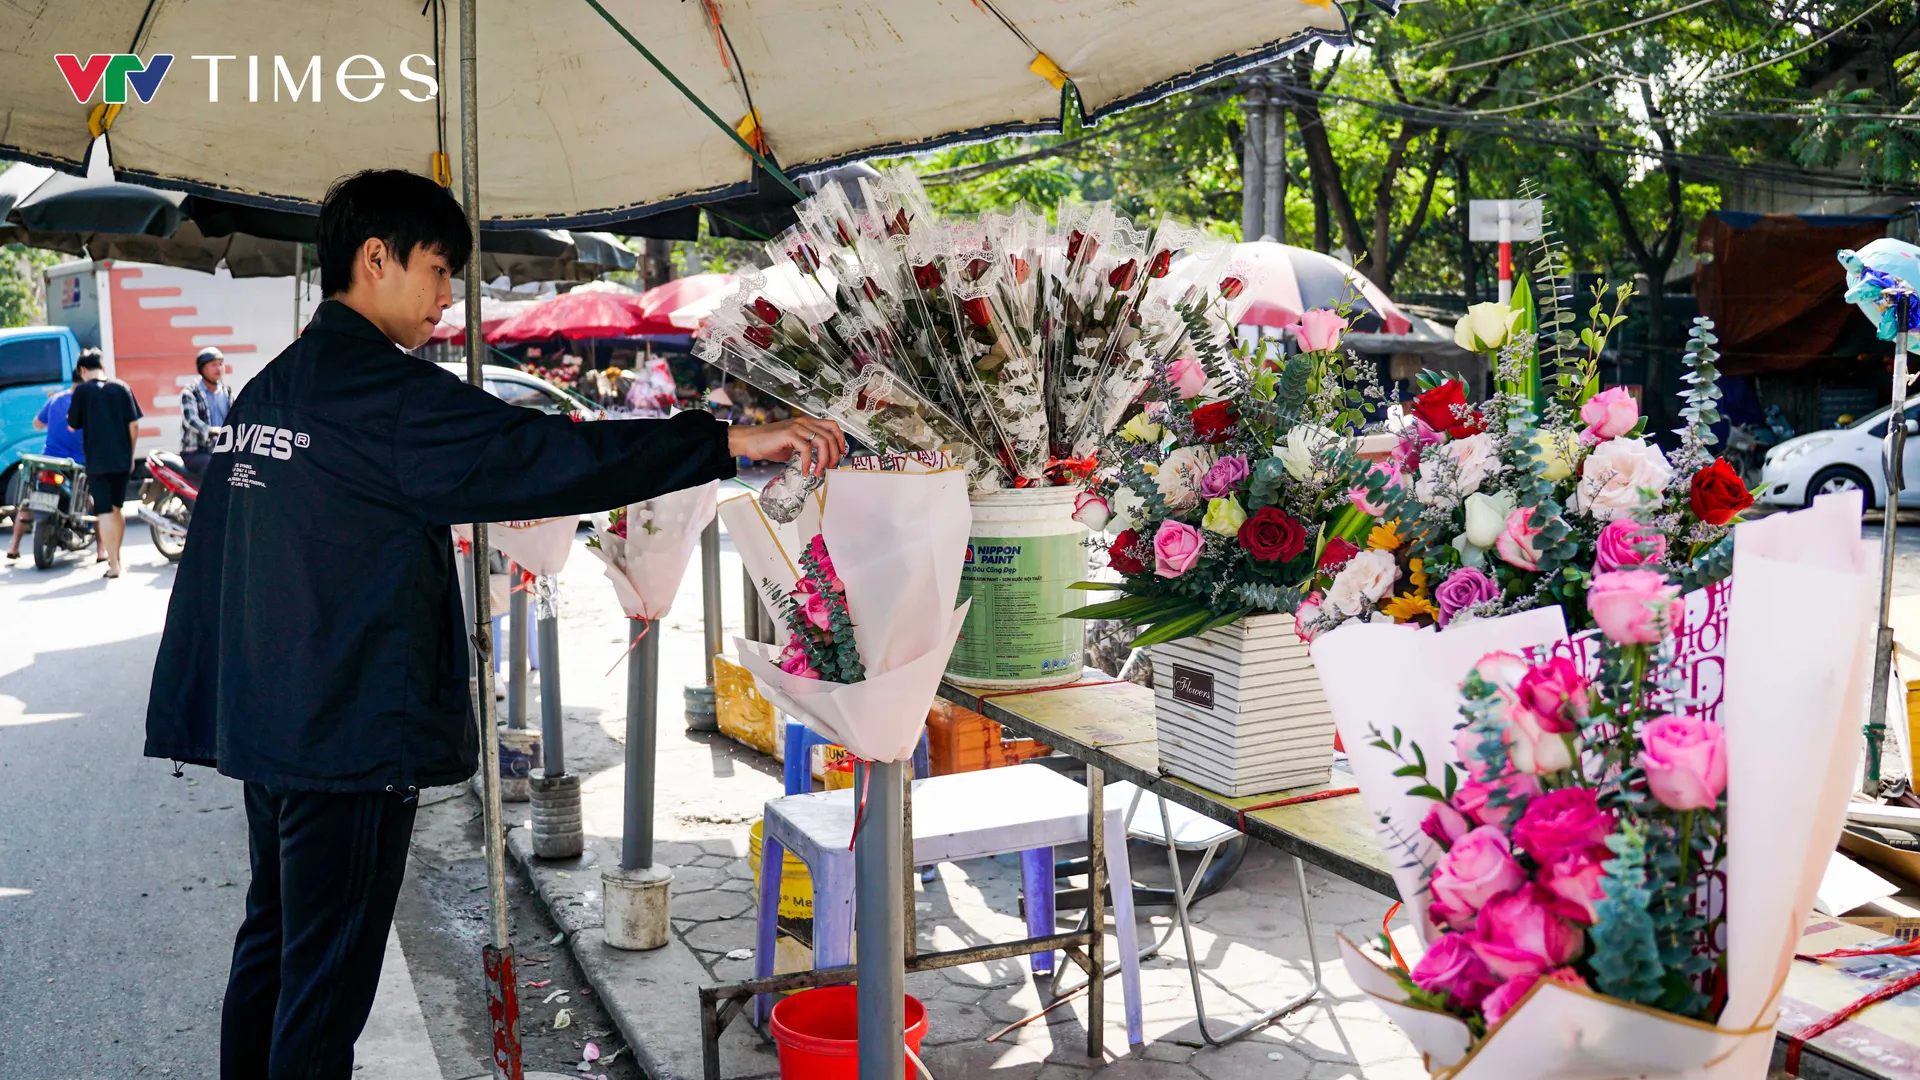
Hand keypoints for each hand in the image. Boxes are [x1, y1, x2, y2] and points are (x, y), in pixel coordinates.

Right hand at [726, 416, 846, 475]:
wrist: (749, 441)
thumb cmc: (768, 444)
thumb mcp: (791, 446)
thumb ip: (805, 449)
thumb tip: (817, 462)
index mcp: (806, 423)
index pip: (832, 426)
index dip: (841, 439)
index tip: (841, 453)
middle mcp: (804, 422)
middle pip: (831, 435)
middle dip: (835, 454)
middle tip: (831, 467)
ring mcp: (796, 427)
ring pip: (822, 441)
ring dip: (824, 459)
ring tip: (819, 471)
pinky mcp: (789, 434)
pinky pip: (806, 449)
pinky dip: (808, 462)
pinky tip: (805, 470)